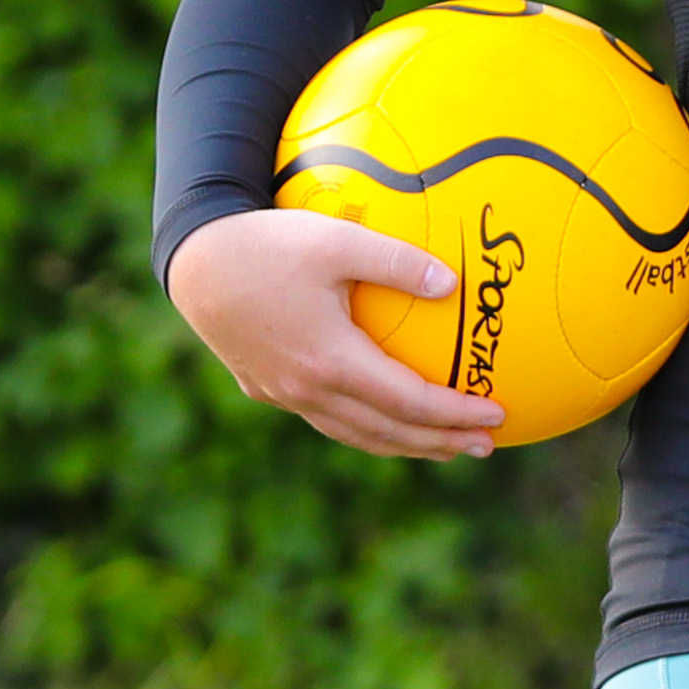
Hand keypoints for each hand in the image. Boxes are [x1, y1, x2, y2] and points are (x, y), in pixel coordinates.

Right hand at [166, 208, 506, 459]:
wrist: (192, 260)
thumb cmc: (266, 243)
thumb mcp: (336, 240)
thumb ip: (397, 262)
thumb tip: (452, 284)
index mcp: (332, 362)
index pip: (410, 403)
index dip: (455, 414)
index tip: (496, 415)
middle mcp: (309, 390)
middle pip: (388, 432)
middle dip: (441, 442)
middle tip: (485, 446)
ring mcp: (284, 394)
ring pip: (356, 435)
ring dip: (404, 445)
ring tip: (443, 448)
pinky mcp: (265, 387)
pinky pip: (327, 421)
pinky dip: (365, 431)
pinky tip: (381, 424)